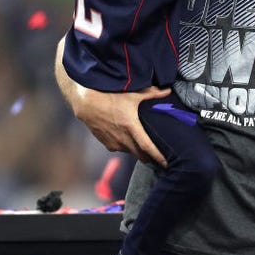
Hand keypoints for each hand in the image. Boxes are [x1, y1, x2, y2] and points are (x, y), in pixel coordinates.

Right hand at [54, 38, 168, 165]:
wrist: (86, 102)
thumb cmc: (110, 96)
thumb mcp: (133, 95)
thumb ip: (152, 94)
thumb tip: (167, 90)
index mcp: (131, 127)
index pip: (147, 147)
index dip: (158, 157)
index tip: (167, 163)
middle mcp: (122, 138)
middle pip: (140, 154)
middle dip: (150, 156)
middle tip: (159, 156)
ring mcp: (113, 143)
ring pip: (130, 152)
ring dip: (137, 151)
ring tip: (144, 146)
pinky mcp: (107, 144)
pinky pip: (121, 149)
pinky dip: (126, 147)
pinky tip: (129, 140)